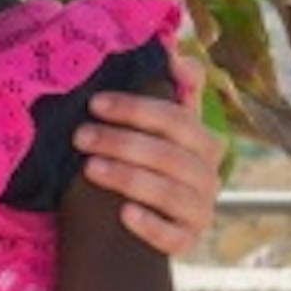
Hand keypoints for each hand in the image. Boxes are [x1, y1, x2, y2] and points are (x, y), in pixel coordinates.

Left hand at [74, 38, 225, 256]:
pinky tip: (124, 214)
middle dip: (121, 141)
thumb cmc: (150, 162)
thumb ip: (171, 90)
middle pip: (168, 154)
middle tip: (80, 136)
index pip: (177, 118)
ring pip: (168, 192)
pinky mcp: (188, 242)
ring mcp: (201, 211)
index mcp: (206, 142)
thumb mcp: (159, 126)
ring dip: (127, 177)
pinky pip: (174, 237)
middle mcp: (210, 176)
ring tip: (89, 168)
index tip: (96, 103)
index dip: (137, 108)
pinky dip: (151, 225)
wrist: (150, 220)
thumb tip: (171, 49)